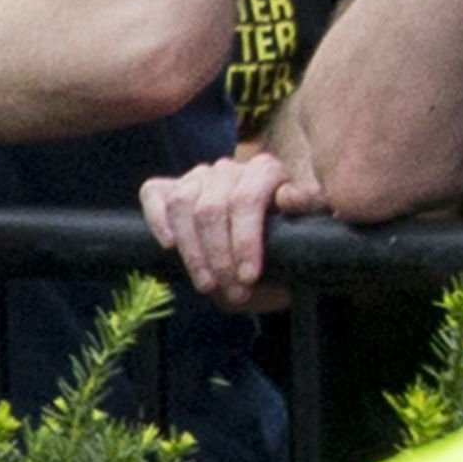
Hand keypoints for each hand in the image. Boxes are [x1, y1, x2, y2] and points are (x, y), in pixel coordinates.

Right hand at [142, 146, 311, 306]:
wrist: (265, 256)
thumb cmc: (287, 242)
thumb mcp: (307, 228)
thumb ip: (307, 210)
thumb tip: (288, 198)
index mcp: (266, 170)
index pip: (246, 200)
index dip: (245, 241)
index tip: (249, 277)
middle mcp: (230, 168)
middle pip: (211, 208)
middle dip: (219, 257)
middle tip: (233, 292)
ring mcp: (198, 176)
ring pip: (182, 204)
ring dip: (192, 251)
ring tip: (208, 285)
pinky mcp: (169, 187)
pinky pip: (155, 194)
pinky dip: (158, 220)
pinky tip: (169, 247)